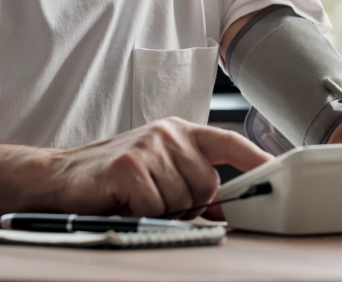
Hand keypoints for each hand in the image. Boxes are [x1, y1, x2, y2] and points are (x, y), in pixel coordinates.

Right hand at [49, 117, 271, 217]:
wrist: (64, 174)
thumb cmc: (118, 174)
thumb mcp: (160, 166)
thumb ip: (193, 176)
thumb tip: (228, 204)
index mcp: (181, 130)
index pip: (228, 142)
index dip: (255, 159)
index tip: (277, 173)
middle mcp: (169, 132)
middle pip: (208, 184)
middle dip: (188, 202)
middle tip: (156, 196)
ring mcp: (149, 145)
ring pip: (182, 199)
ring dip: (161, 208)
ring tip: (137, 196)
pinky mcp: (130, 165)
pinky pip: (155, 206)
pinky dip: (141, 212)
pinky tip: (124, 200)